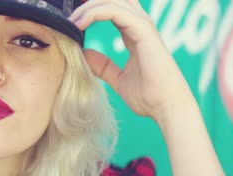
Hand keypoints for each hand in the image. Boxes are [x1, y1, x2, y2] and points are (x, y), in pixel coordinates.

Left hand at [69, 0, 194, 121]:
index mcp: (135, 33)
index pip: (112, 8)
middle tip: (68, 19)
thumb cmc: (148, 96)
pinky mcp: (144, 32)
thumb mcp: (118, 79)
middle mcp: (140, 25)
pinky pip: (116, 12)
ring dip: (88, 8)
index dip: (91, 8)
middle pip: (112, 0)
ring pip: (112, 1)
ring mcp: (143, 26)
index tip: (71, 19)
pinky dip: (95, 14)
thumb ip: (103, 66)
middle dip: (88, 4)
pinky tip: (79, 25)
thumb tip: (86, 54)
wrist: (165, 107)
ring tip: (71, 22)